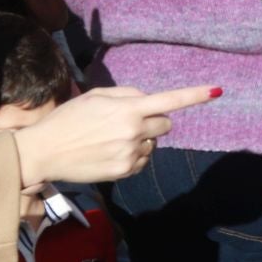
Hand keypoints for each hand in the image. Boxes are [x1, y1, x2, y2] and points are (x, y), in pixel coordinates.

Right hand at [12, 85, 220, 186]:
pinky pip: (144, 160)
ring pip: (154, 143)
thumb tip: (148, 100)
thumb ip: (127, 95)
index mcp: (128, 109)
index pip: (169, 100)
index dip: (195, 95)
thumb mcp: (95, 97)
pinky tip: (110, 153)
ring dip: (141, 140)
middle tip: (127, 123)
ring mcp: (131, 153)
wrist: (43, 152)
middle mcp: (134, 131)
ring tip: (110, 140)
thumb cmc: (68, 119)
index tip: (218, 90)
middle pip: (166, 124)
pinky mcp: (125, 171)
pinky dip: (134, 156)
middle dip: (154, 122)